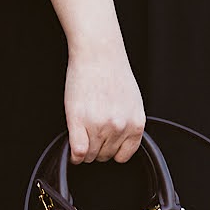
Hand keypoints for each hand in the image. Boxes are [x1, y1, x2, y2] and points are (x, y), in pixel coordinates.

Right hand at [64, 46, 144, 164]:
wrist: (98, 54)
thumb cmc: (114, 72)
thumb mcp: (132, 102)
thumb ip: (128, 123)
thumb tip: (118, 140)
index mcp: (136, 123)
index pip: (124, 155)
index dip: (112, 152)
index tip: (104, 147)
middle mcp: (120, 127)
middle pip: (105, 156)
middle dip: (97, 149)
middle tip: (90, 135)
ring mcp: (100, 126)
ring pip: (91, 155)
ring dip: (84, 151)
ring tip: (81, 136)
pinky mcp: (80, 122)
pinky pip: (78, 152)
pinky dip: (74, 156)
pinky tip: (73, 149)